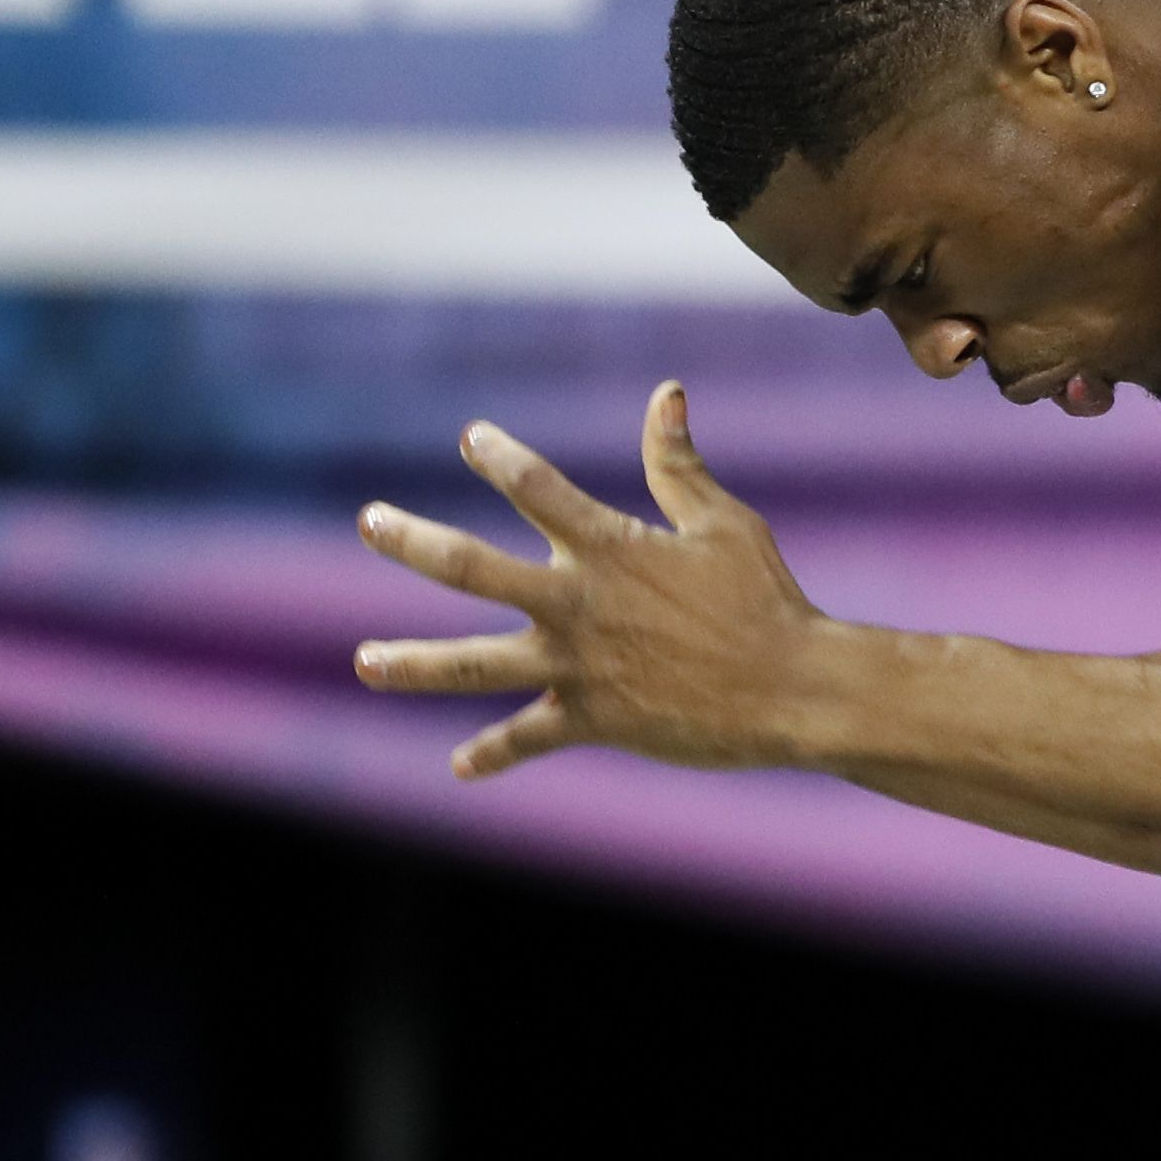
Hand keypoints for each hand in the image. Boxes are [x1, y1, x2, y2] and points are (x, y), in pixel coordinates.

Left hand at [354, 384, 828, 780]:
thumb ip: (678, 465)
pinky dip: (492, 753)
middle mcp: (578, 603)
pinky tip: (459, 767)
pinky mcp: (593, 720)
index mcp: (610, 548)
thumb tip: (665, 393)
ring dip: (414, 663)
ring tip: (365, 661)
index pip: (536, 488)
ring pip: (475, 663)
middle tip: (369, 522)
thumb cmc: (766, 599)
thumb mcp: (725, 523)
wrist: (795, 690)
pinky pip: (529, 738)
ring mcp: (578, 665)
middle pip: (470, 567)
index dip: (499, 458)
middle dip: (412, 542)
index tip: (473, 439)